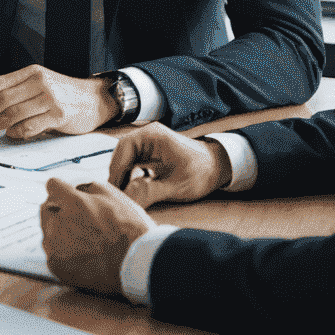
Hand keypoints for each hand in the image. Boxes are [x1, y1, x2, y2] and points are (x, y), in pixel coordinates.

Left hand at [0, 66, 117, 137]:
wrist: (93, 99)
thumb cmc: (62, 93)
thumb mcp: (39, 82)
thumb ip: (17, 88)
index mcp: (31, 72)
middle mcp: (39, 82)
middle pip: (1, 99)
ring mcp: (50, 98)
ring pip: (13, 114)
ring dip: (0, 124)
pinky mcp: (58, 115)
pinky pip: (29, 127)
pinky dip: (16, 133)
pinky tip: (14, 133)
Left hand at [40, 177, 156, 295]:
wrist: (137, 265)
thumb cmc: (131, 230)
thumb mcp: (115, 197)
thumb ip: (90, 187)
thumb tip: (77, 187)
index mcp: (72, 201)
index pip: (53, 185)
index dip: (62, 191)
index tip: (68, 197)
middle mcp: (59, 220)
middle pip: (46, 208)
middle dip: (58, 210)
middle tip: (78, 221)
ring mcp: (55, 244)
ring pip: (47, 231)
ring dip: (59, 231)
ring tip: (83, 241)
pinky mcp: (56, 265)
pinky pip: (51, 253)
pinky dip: (62, 253)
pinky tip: (80, 256)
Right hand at [108, 123, 230, 205]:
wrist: (220, 167)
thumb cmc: (202, 173)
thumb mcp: (177, 186)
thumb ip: (150, 191)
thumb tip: (126, 198)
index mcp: (152, 135)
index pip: (123, 149)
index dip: (116, 171)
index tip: (115, 192)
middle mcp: (146, 136)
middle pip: (121, 155)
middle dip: (118, 176)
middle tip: (118, 198)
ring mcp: (147, 144)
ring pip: (125, 161)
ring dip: (124, 178)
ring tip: (124, 197)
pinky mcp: (149, 154)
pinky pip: (133, 164)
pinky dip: (131, 178)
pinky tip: (133, 192)